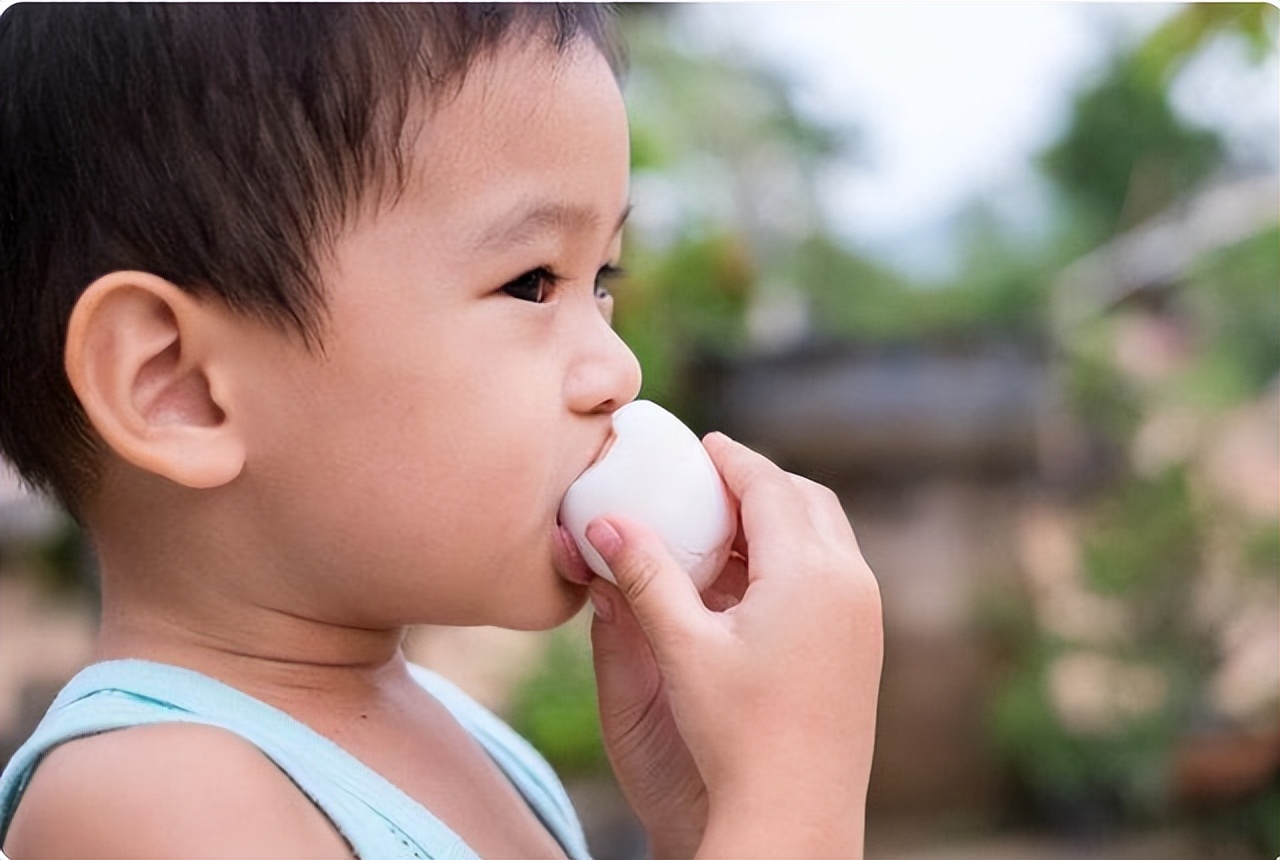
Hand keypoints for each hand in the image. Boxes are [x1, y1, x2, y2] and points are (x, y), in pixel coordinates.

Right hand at [587, 433, 882, 858]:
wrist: (797, 814)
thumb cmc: (737, 735)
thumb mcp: (682, 649)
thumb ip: (643, 577)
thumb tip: (601, 521)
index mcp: (810, 573)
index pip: (770, 488)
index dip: (732, 459)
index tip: (701, 443)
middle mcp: (850, 583)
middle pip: (806, 500)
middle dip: (758, 481)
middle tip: (709, 479)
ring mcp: (866, 614)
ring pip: (825, 534)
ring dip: (779, 517)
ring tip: (724, 526)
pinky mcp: (865, 643)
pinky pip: (834, 569)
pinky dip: (795, 554)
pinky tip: (751, 581)